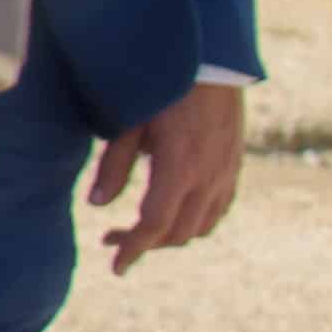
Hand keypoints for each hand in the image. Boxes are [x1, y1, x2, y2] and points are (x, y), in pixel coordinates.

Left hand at [94, 77, 248, 272]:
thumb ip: (114, 165)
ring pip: (201, 226)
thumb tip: (97, 205)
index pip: (154, 225)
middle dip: (144, 244)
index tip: (115, 267)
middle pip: (178, 233)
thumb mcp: (130, 123)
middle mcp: (209, 178)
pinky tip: (173, 214)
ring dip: (170, 236)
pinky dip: (195, 222)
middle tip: (111, 240)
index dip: (133, 249)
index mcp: (180, 168)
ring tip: (139, 230)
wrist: (214, 63)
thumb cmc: (164, 88)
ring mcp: (227, 174)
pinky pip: (219, 209)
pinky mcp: (234, 167)